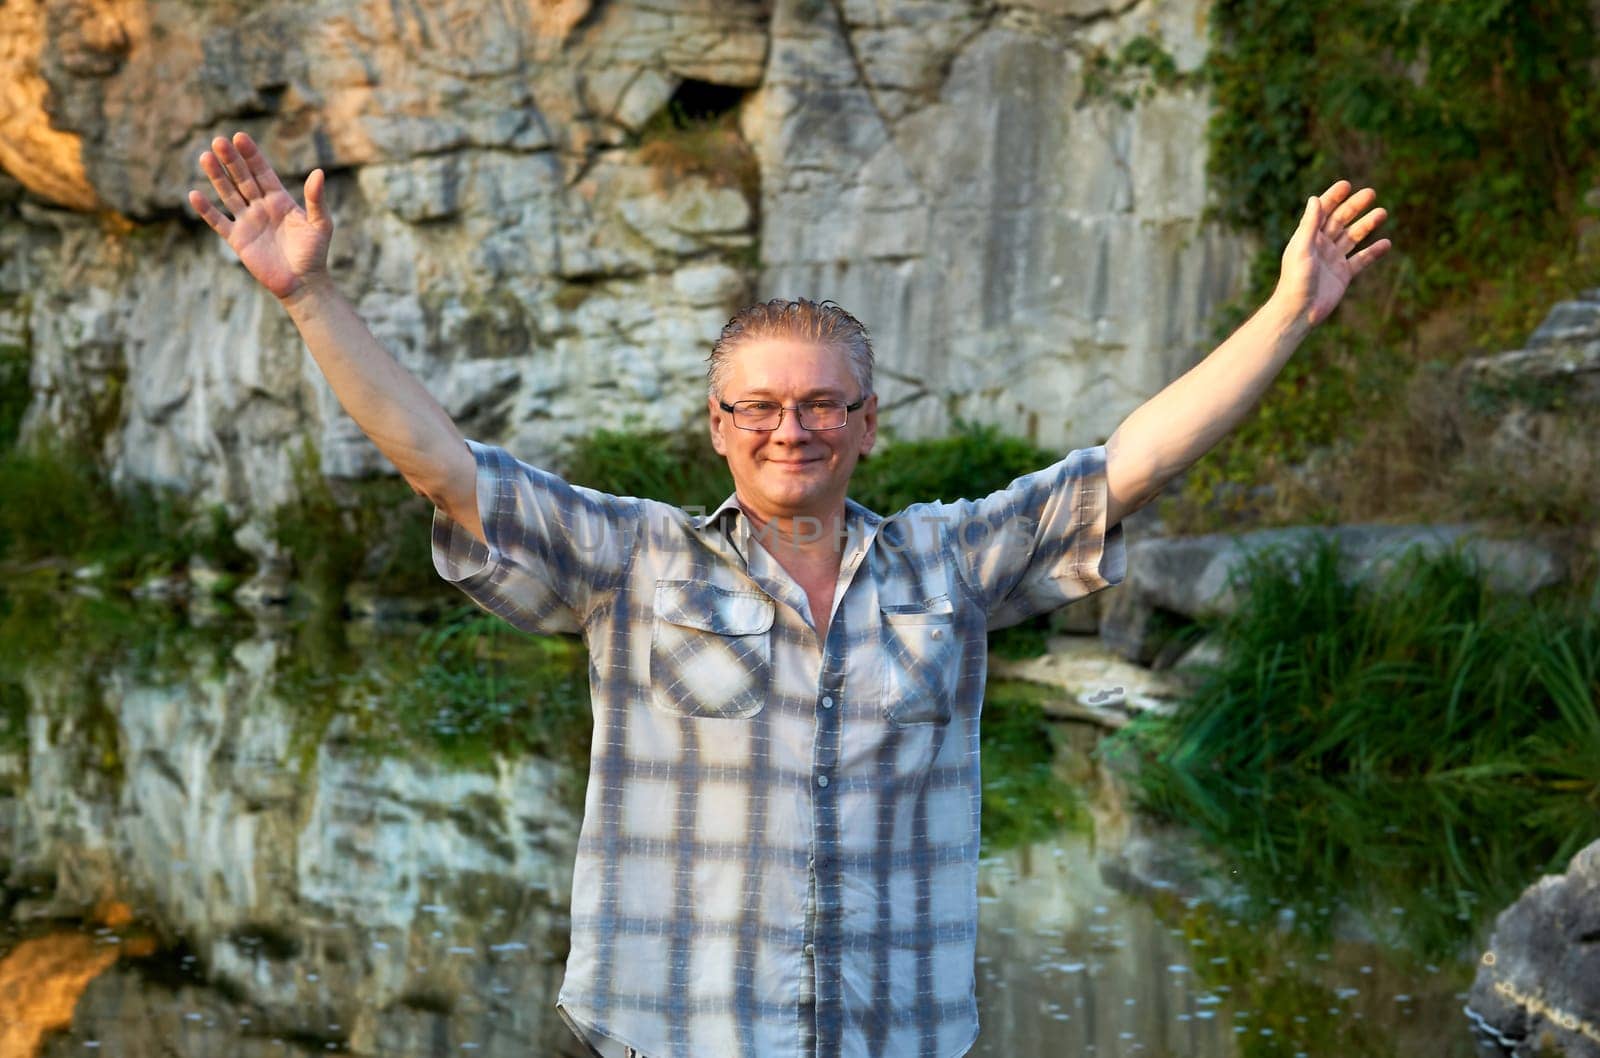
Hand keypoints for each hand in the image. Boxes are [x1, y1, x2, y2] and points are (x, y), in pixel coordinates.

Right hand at [188, 131, 331, 302]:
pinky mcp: (238, 239)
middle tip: (218, 140)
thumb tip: (318, 172)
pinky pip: (218, 222)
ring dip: (217, 177)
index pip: (262, 172)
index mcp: (280, 200)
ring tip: (205, 156)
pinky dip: (206, 210)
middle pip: (242, 179)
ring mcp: (248, 222)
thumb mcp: (320, 224)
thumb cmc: (315, 253)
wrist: (303, 283)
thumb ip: (316, 199)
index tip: (240, 137)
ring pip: (228, 194)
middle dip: (231, 160)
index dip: (251, 156)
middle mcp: (261, 207)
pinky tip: (195, 195)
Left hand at [1272, 180, 1391, 327]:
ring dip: (1367, 225)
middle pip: (1340, 221)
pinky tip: (1386, 243)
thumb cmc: (1295, 280)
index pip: (1322, 212)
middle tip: (1371, 193)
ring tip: (1382, 212)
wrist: (1298, 312)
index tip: (1346, 185)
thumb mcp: (1301, 249)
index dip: (1333, 198)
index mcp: (1308, 237)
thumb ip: (1309, 225)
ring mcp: (1333, 260)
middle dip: (1355, 206)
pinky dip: (1373, 252)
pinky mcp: (1343, 275)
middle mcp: (1321, 246)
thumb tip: (1315, 198)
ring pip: (1353, 237)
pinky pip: (1361, 260)